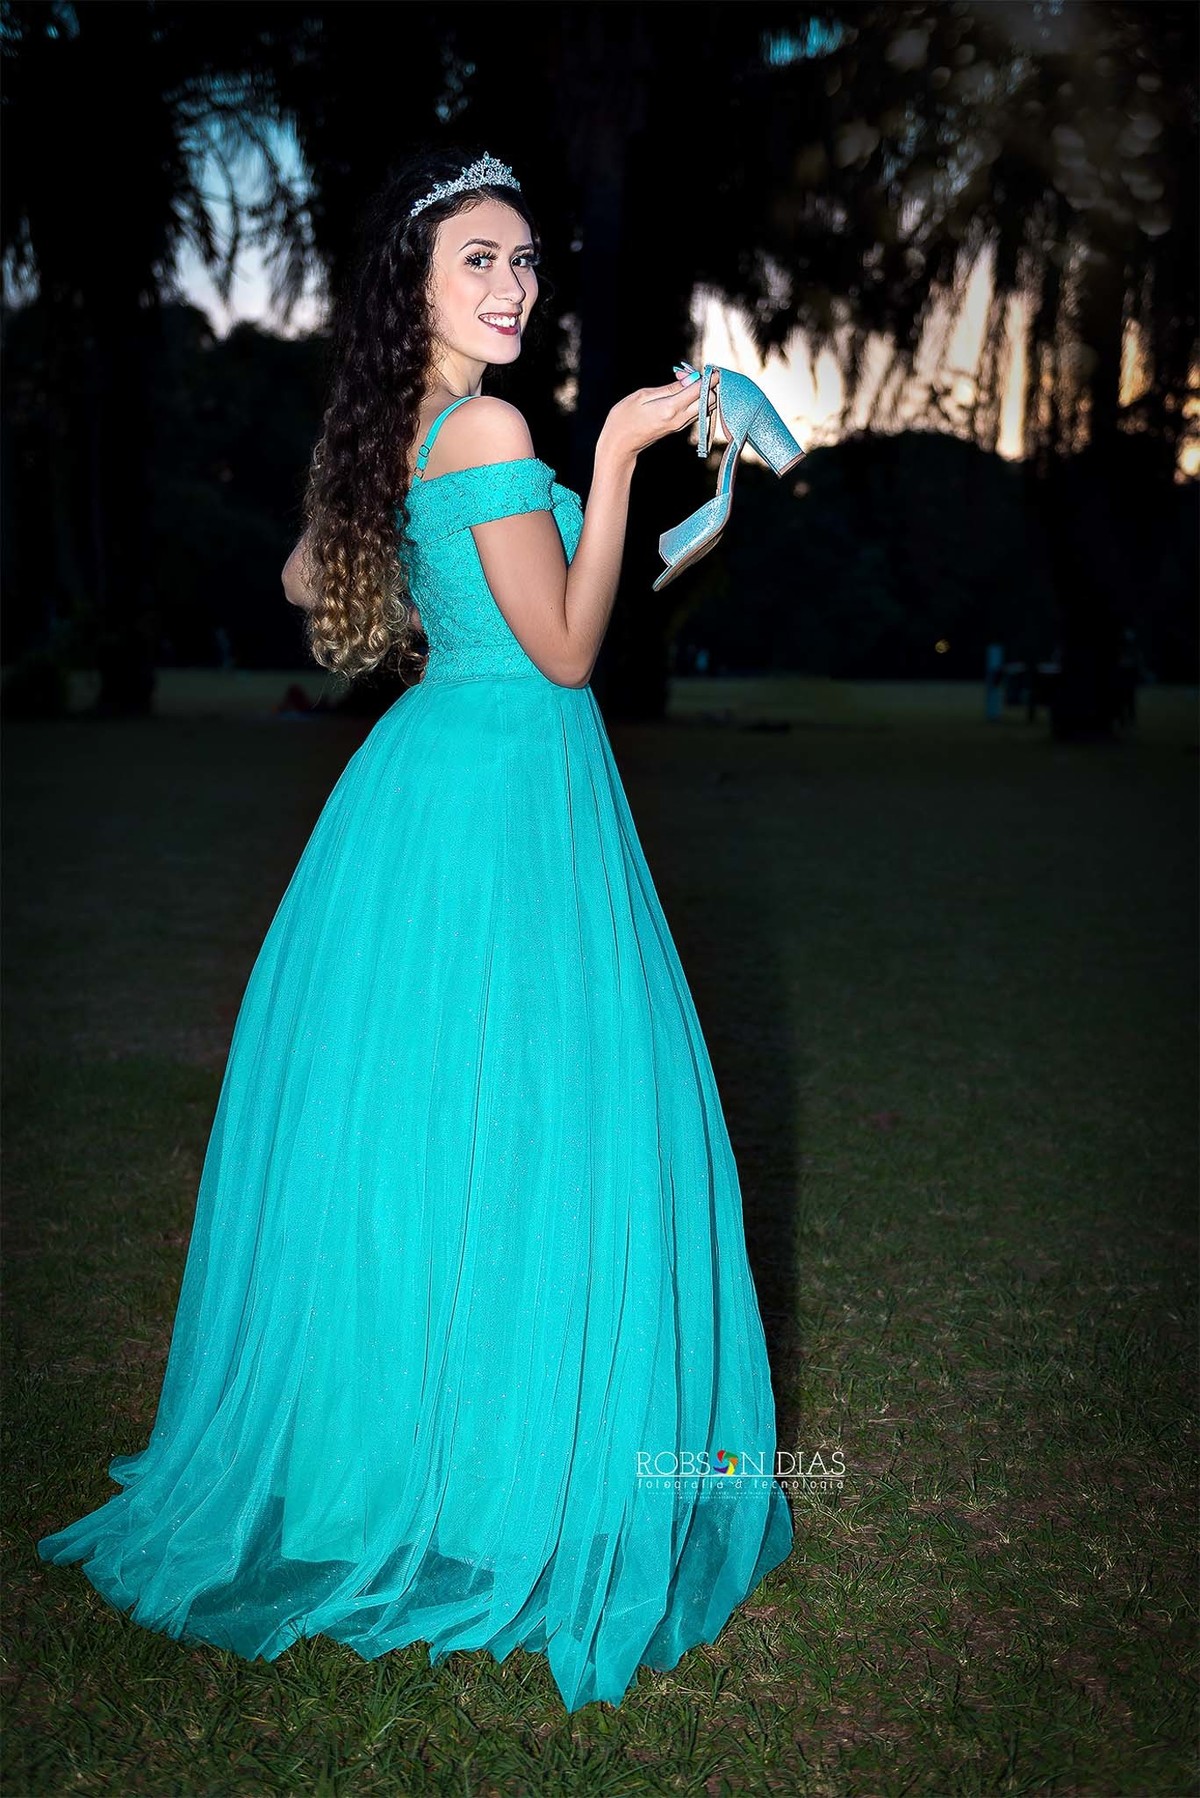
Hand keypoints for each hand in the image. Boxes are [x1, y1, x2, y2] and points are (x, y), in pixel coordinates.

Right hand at [598, 366, 720, 464]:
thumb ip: (669, 387)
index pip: (700, 391)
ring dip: (704, 393)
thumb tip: (689, 379)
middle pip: (709, 401)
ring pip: (705, 408)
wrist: (619, 445)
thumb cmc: (625, 418)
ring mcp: (680, 425)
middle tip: (699, 373)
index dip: (710, 378)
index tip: (714, 368)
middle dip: (710, 386)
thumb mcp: (643, 396)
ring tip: (690, 380)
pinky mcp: (678, 428)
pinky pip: (696, 413)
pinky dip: (697, 400)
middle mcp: (680, 419)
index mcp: (671, 408)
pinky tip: (687, 391)